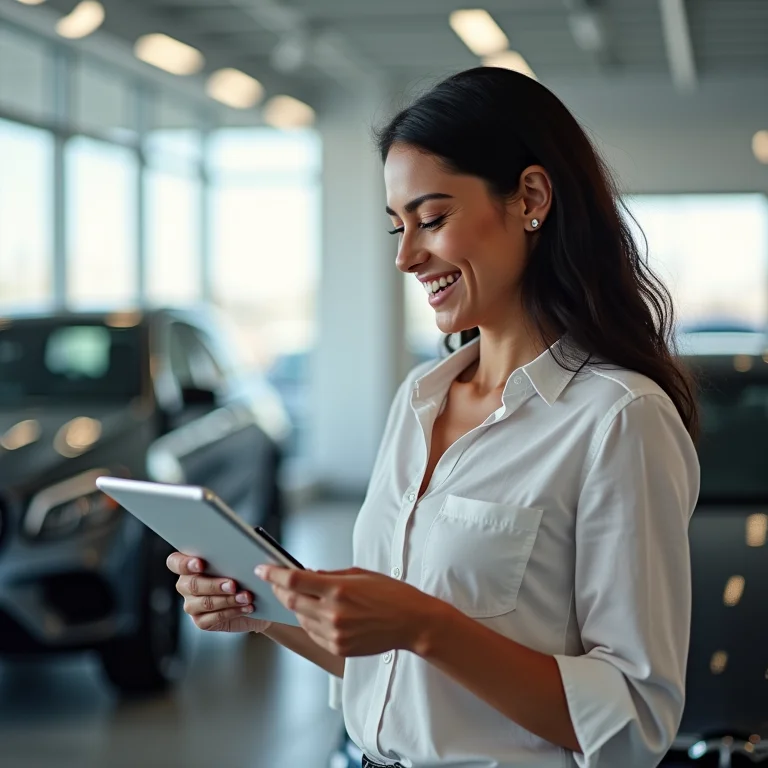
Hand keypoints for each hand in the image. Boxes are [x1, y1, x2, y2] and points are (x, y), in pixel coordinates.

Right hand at [166, 553, 272, 633]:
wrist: (258, 598)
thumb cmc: (245, 573)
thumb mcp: (240, 559)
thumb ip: (232, 553)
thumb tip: (236, 548)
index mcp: (190, 565)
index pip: (175, 562)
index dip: (184, 563)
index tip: (201, 563)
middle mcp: (186, 584)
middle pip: (191, 584)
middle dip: (214, 584)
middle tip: (233, 584)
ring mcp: (192, 604)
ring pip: (204, 603)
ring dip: (227, 600)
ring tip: (246, 596)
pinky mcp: (202, 621)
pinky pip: (212, 618)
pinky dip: (231, 612)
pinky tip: (245, 607)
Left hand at [256, 565, 441, 656]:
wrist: (412, 623)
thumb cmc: (391, 594)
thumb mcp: (360, 574)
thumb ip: (330, 575)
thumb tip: (306, 575)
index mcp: (339, 589)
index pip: (294, 580)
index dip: (273, 574)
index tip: (262, 569)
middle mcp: (333, 613)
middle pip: (291, 601)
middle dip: (278, 590)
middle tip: (274, 581)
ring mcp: (334, 633)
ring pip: (300, 618)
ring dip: (296, 606)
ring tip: (302, 596)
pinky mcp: (338, 647)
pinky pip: (313, 632)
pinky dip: (309, 621)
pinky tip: (316, 613)